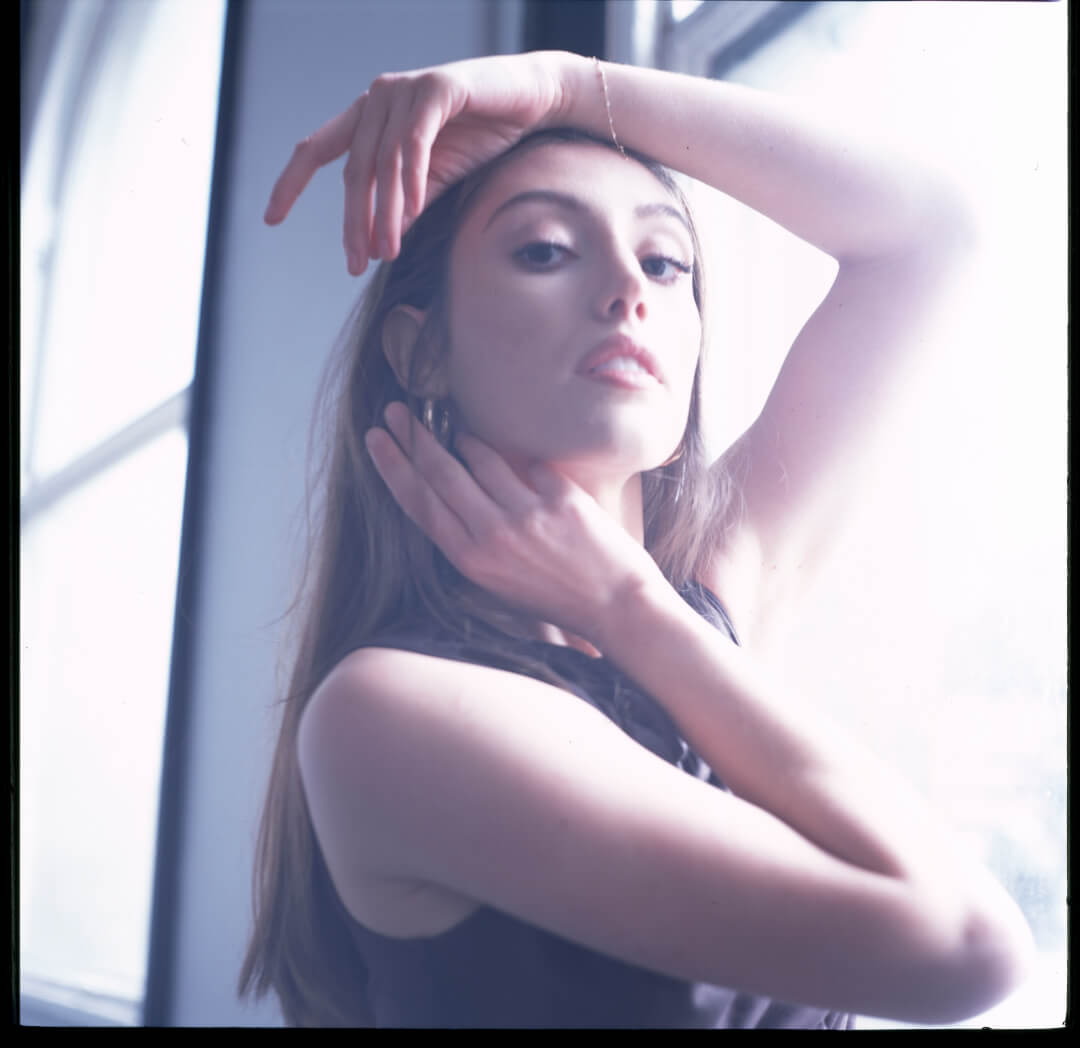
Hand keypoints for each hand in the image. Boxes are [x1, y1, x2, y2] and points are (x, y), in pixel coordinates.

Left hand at [263, 52, 572, 273]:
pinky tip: (412, 213)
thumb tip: (380, 242)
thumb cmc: (484, 136)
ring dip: (383, 213)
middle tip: (356, 264)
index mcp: (368, 118)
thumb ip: (405, 203)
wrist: (533, 102)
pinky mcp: (435, 88)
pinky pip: (414, 143)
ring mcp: (404, 90)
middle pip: (352, 170)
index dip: (290, 184)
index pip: (317, 151)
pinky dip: (411, 181)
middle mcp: (378, 99)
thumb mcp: (435, 178)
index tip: (270, 219)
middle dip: (352, 222)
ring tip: (387, 252)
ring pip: (382, 163)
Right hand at [365, 402, 668, 648]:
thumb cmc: (556, 597)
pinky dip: (522, 463)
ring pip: (480, 458)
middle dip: (412, 436)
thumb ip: (473, 539)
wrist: (615, 606)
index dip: (393, 466)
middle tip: (396, 410)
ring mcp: (525, 513)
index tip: (376, 438)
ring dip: (466, 441)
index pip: (419, 502)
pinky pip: (528, 464)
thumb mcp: (499, 581)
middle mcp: (491, 534)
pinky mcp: (559, 497)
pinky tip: (523, 468)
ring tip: (458, 433)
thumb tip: (451, 493)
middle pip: (439, 472)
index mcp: (470, 560)